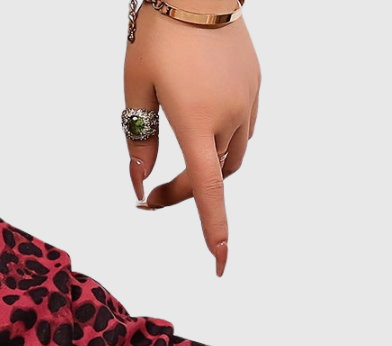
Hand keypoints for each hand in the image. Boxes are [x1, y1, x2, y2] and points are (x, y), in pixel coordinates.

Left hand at [124, 4, 260, 275]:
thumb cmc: (158, 36)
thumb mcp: (136, 90)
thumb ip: (138, 142)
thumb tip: (139, 184)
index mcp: (197, 122)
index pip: (208, 192)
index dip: (214, 231)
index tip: (220, 263)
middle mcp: (229, 116)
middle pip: (214, 178)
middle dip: (185, 193)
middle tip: (150, 196)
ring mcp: (247, 100)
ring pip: (232, 155)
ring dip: (207, 167)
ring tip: (177, 158)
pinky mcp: (255, 84)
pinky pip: (243, 127)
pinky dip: (222, 140)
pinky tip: (200, 121)